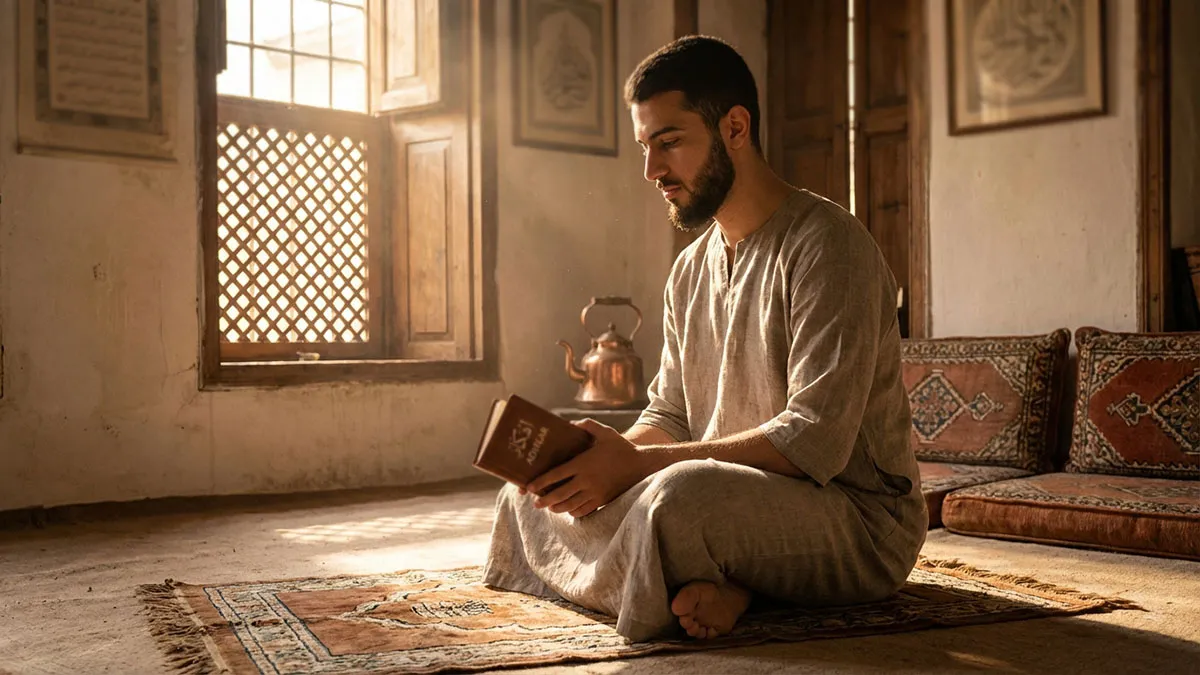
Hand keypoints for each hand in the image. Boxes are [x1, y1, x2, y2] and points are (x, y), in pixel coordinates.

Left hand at [522, 419, 650, 517]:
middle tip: (535, 503)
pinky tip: (568, 509)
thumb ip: (587, 426)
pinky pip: (584, 511)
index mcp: (583, 463)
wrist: (642, 465)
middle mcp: (587, 480)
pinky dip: (573, 512)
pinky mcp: (603, 500)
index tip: (529, 487)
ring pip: (570, 505)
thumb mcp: (605, 432)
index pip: (556, 475)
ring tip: (549, 507)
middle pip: (560, 494)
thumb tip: (570, 423)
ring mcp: (595, 492)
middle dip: (545, 500)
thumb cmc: (621, 447)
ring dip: (557, 508)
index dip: (541, 482)